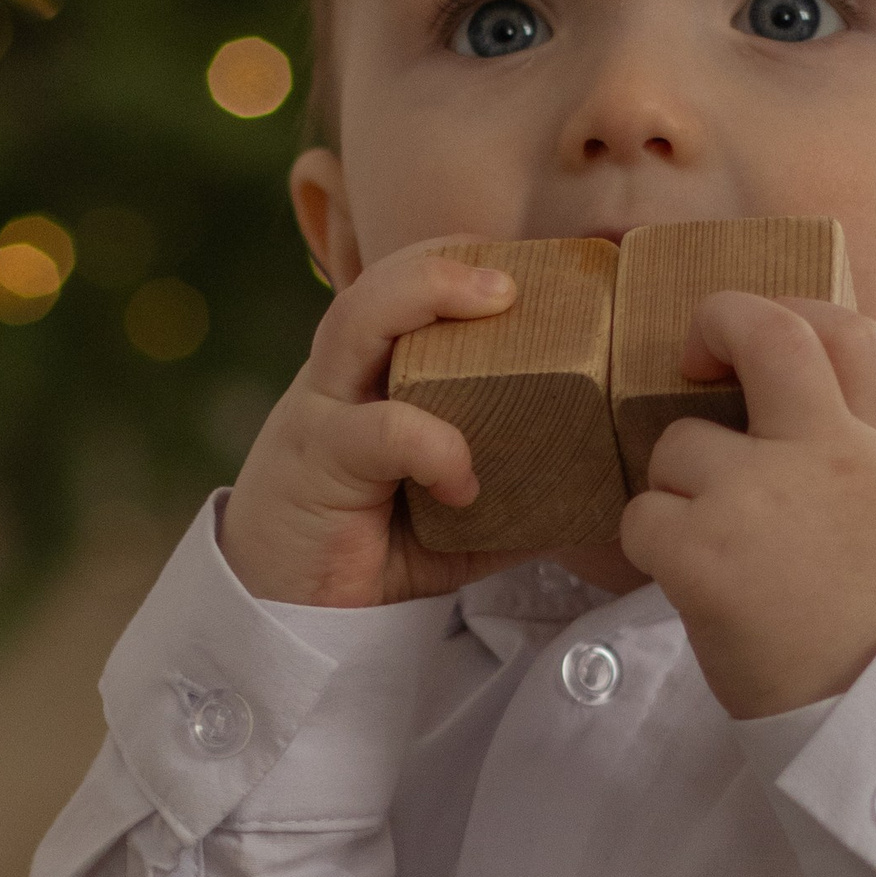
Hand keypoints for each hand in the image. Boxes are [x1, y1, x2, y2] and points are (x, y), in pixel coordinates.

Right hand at [220, 242, 530, 606]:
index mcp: (367, 379)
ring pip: (358, 320)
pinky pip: (382, 428)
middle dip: (443, 262)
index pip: (402, 291)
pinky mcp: (318, 461)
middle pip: (376, 284)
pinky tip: (466, 483)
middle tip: (517, 280)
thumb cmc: (366, 551)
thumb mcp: (453, 519)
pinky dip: (436, 445)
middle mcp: (338, 380)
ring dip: (428, 294)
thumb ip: (510, 497)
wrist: (281, 614)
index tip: (531, 271)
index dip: (458, 266)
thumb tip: (594, 496)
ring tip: (499, 302)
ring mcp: (320, 412)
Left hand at [618, 288, 875, 717]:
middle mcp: (819, 454)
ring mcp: (756, 500)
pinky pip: (639, 517)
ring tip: (713, 547)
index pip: (844, 329)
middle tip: (688, 363)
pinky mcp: (701, 555)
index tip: (745, 345)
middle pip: (761, 333)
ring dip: (673, 491)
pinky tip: (687, 582)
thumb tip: (764, 403)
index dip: (784, 312)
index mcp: (867, 446)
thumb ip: (833, 448)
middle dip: (711, 327)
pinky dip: (648, 546)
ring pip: (674, 447)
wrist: (871, 712)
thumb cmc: (864, 620)